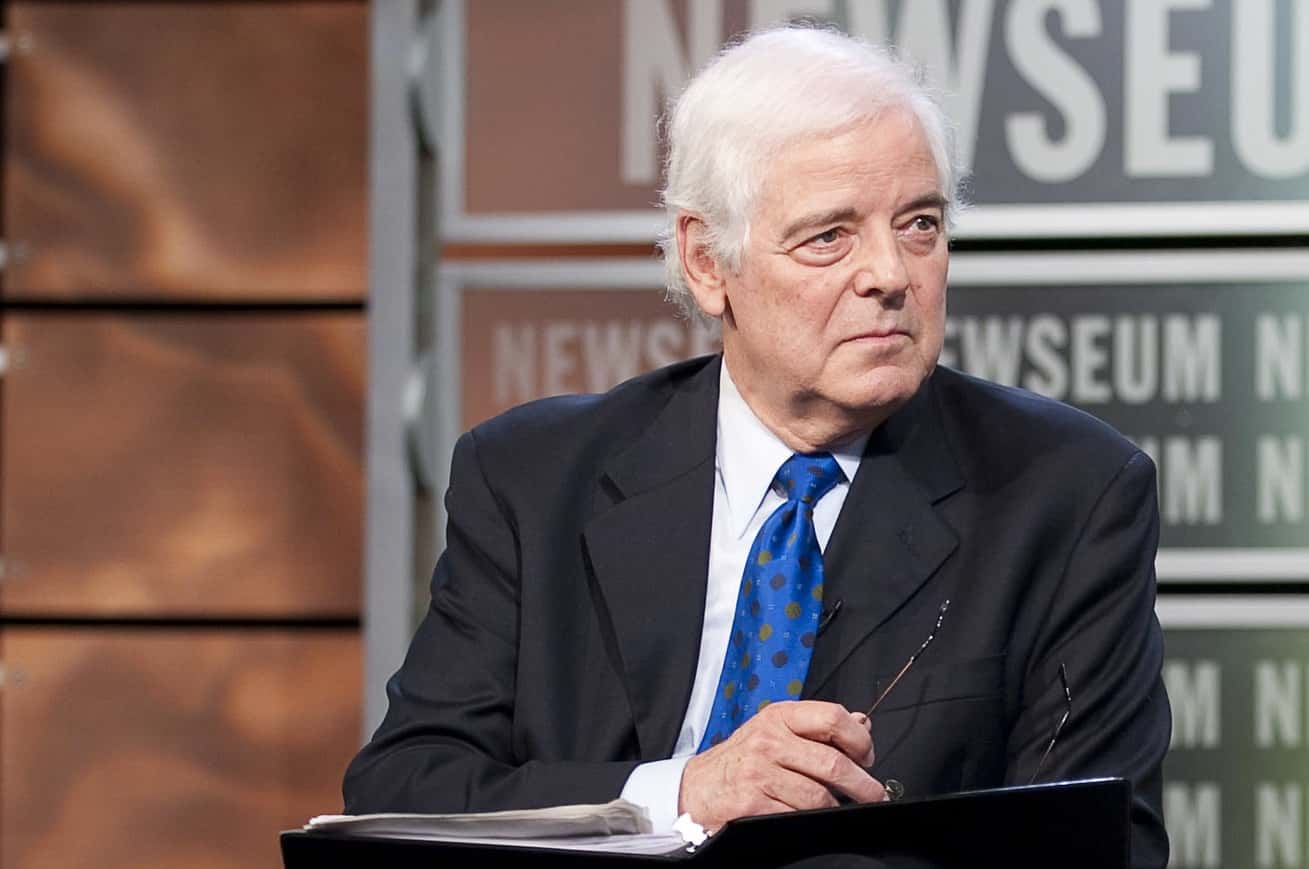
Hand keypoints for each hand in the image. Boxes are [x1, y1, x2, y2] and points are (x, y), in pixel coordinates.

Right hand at [677, 700, 884, 830]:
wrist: (697, 788)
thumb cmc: (740, 759)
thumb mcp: (775, 732)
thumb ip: (817, 728)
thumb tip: (861, 722)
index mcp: (779, 717)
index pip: (832, 717)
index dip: (859, 739)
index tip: (866, 756)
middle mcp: (768, 740)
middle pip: (833, 762)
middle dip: (862, 784)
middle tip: (873, 794)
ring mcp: (759, 772)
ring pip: (819, 795)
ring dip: (834, 807)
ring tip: (835, 807)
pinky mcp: (752, 802)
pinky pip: (797, 816)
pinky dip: (808, 820)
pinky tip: (805, 816)